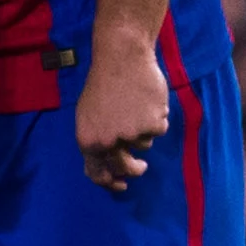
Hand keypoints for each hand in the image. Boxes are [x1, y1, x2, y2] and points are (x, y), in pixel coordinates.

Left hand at [75, 35, 167, 192]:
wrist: (121, 58)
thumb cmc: (103, 85)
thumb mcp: (87, 116)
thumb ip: (96, 141)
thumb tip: (104, 167)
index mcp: (88, 140)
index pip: (98, 173)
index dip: (110, 183)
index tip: (120, 186)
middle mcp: (109, 141)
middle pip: (125, 167)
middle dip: (134, 169)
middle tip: (140, 167)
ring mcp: (132, 134)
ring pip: (144, 144)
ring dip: (142, 129)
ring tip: (134, 105)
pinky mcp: (152, 124)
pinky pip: (158, 129)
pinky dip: (156, 117)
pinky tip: (147, 100)